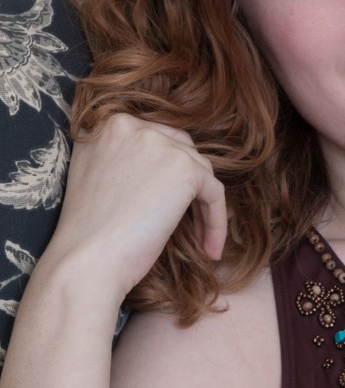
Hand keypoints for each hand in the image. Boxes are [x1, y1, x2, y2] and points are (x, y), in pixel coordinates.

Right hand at [47, 112, 227, 300]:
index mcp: (106, 125)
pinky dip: (217, 222)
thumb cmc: (89, 235)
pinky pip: (215, 193)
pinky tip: (210, 250)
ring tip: (201, 242)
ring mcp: (159, 143)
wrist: (85, 261)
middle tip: (190, 223)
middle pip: (180, 149)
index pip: (154, 141)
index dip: (166, 175)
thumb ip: (124, 160)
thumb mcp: (98, 178)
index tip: (166, 206)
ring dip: (204, 207)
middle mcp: (131, 125)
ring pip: (200, 172)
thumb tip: (163, 169)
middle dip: (189, 186)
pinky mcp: (184, 169)